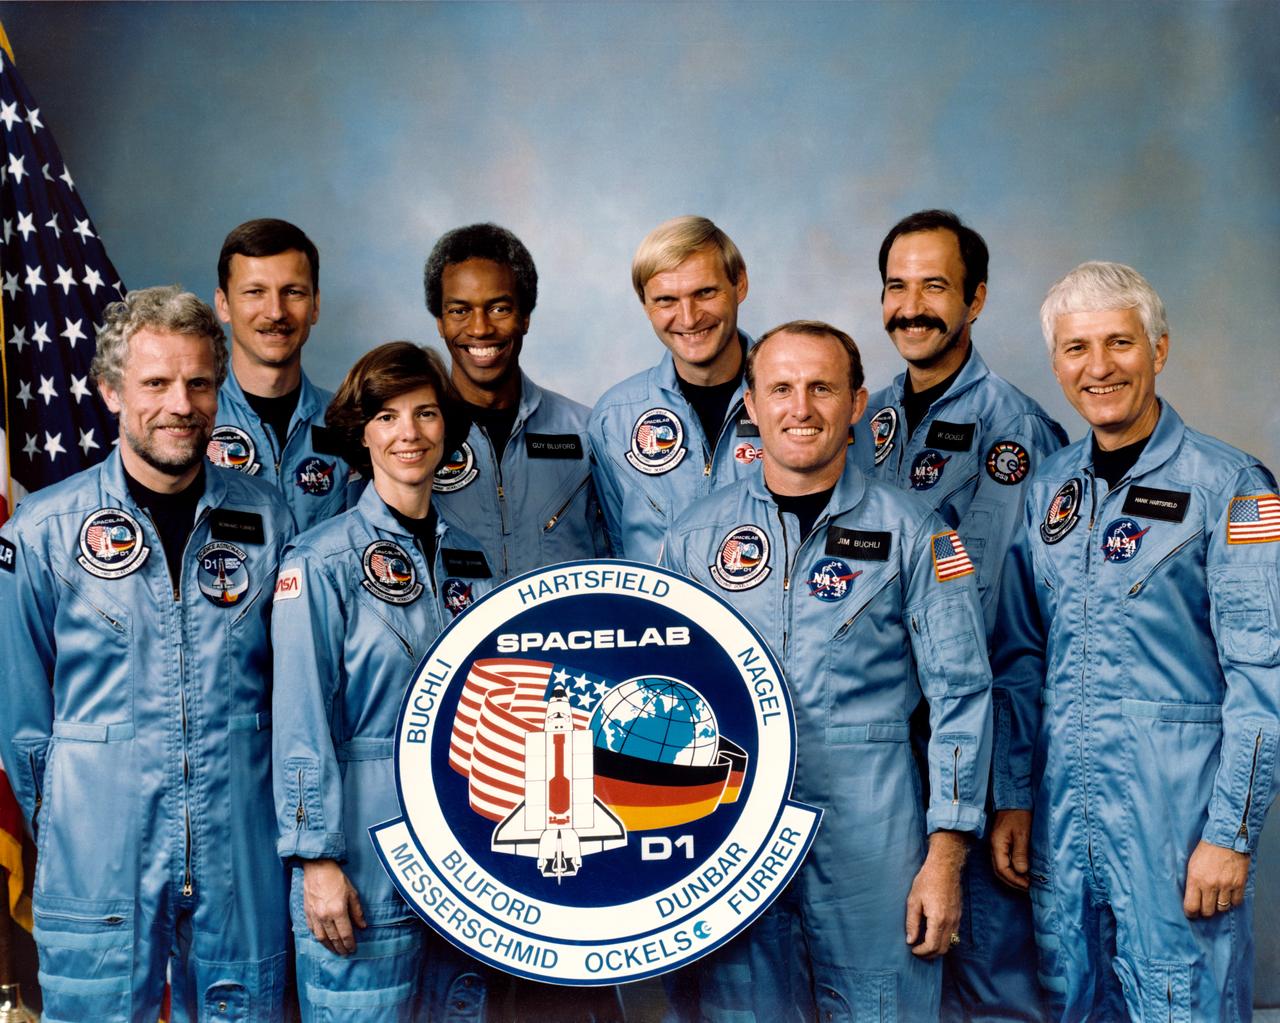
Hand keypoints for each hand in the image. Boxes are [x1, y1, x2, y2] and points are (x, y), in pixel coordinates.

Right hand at [303, 858, 366, 953]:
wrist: (318, 868)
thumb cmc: (336, 878)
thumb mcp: (352, 893)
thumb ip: (357, 912)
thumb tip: (362, 926)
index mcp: (338, 911)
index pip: (345, 934)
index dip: (350, 944)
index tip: (353, 950)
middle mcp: (325, 916)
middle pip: (333, 939)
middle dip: (340, 948)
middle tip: (345, 954)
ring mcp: (314, 915)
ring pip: (321, 938)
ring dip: (329, 947)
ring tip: (335, 951)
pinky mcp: (307, 913)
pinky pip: (312, 930)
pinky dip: (318, 938)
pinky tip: (323, 941)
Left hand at [905, 830, 967, 957]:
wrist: (945, 867)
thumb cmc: (927, 881)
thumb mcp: (913, 901)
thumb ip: (912, 923)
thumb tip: (910, 940)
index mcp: (938, 920)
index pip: (932, 946)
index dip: (921, 952)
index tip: (912, 949)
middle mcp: (950, 923)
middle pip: (943, 949)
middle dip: (929, 954)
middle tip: (917, 950)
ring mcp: (957, 920)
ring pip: (950, 944)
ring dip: (937, 948)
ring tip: (924, 944)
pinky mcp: (959, 916)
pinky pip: (954, 935)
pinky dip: (944, 940)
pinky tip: (933, 934)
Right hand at [990, 809, 1031, 890]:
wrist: (1014, 799)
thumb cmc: (1019, 814)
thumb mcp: (1022, 833)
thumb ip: (1020, 853)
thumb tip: (1021, 871)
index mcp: (997, 844)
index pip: (1002, 869)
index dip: (1015, 880)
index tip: (1028, 886)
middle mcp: (994, 846)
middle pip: (999, 871)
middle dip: (1013, 882)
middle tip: (1028, 888)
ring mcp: (997, 845)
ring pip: (1001, 867)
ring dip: (1013, 877)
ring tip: (1027, 882)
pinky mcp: (1002, 843)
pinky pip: (1005, 860)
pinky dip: (1013, 869)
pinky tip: (1023, 871)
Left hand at [1183, 840, 1248, 918]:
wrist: (1226, 839)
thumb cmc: (1206, 849)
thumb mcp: (1191, 864)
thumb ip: (1192, 881)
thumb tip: (1191, 897)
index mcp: (1195, 879)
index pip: (1191, 906)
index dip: (1191, 913)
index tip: (1192, 914)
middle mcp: (1210, 885)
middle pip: (1207, 911)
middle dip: (1205, 911)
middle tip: (1205, 907)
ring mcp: (1225, 885)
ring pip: (1222, 909)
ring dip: (1219, 906)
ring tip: (1217, 900)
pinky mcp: (1239, 884)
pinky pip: (1236, 902)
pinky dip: (1232, 901)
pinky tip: (1228, 895)